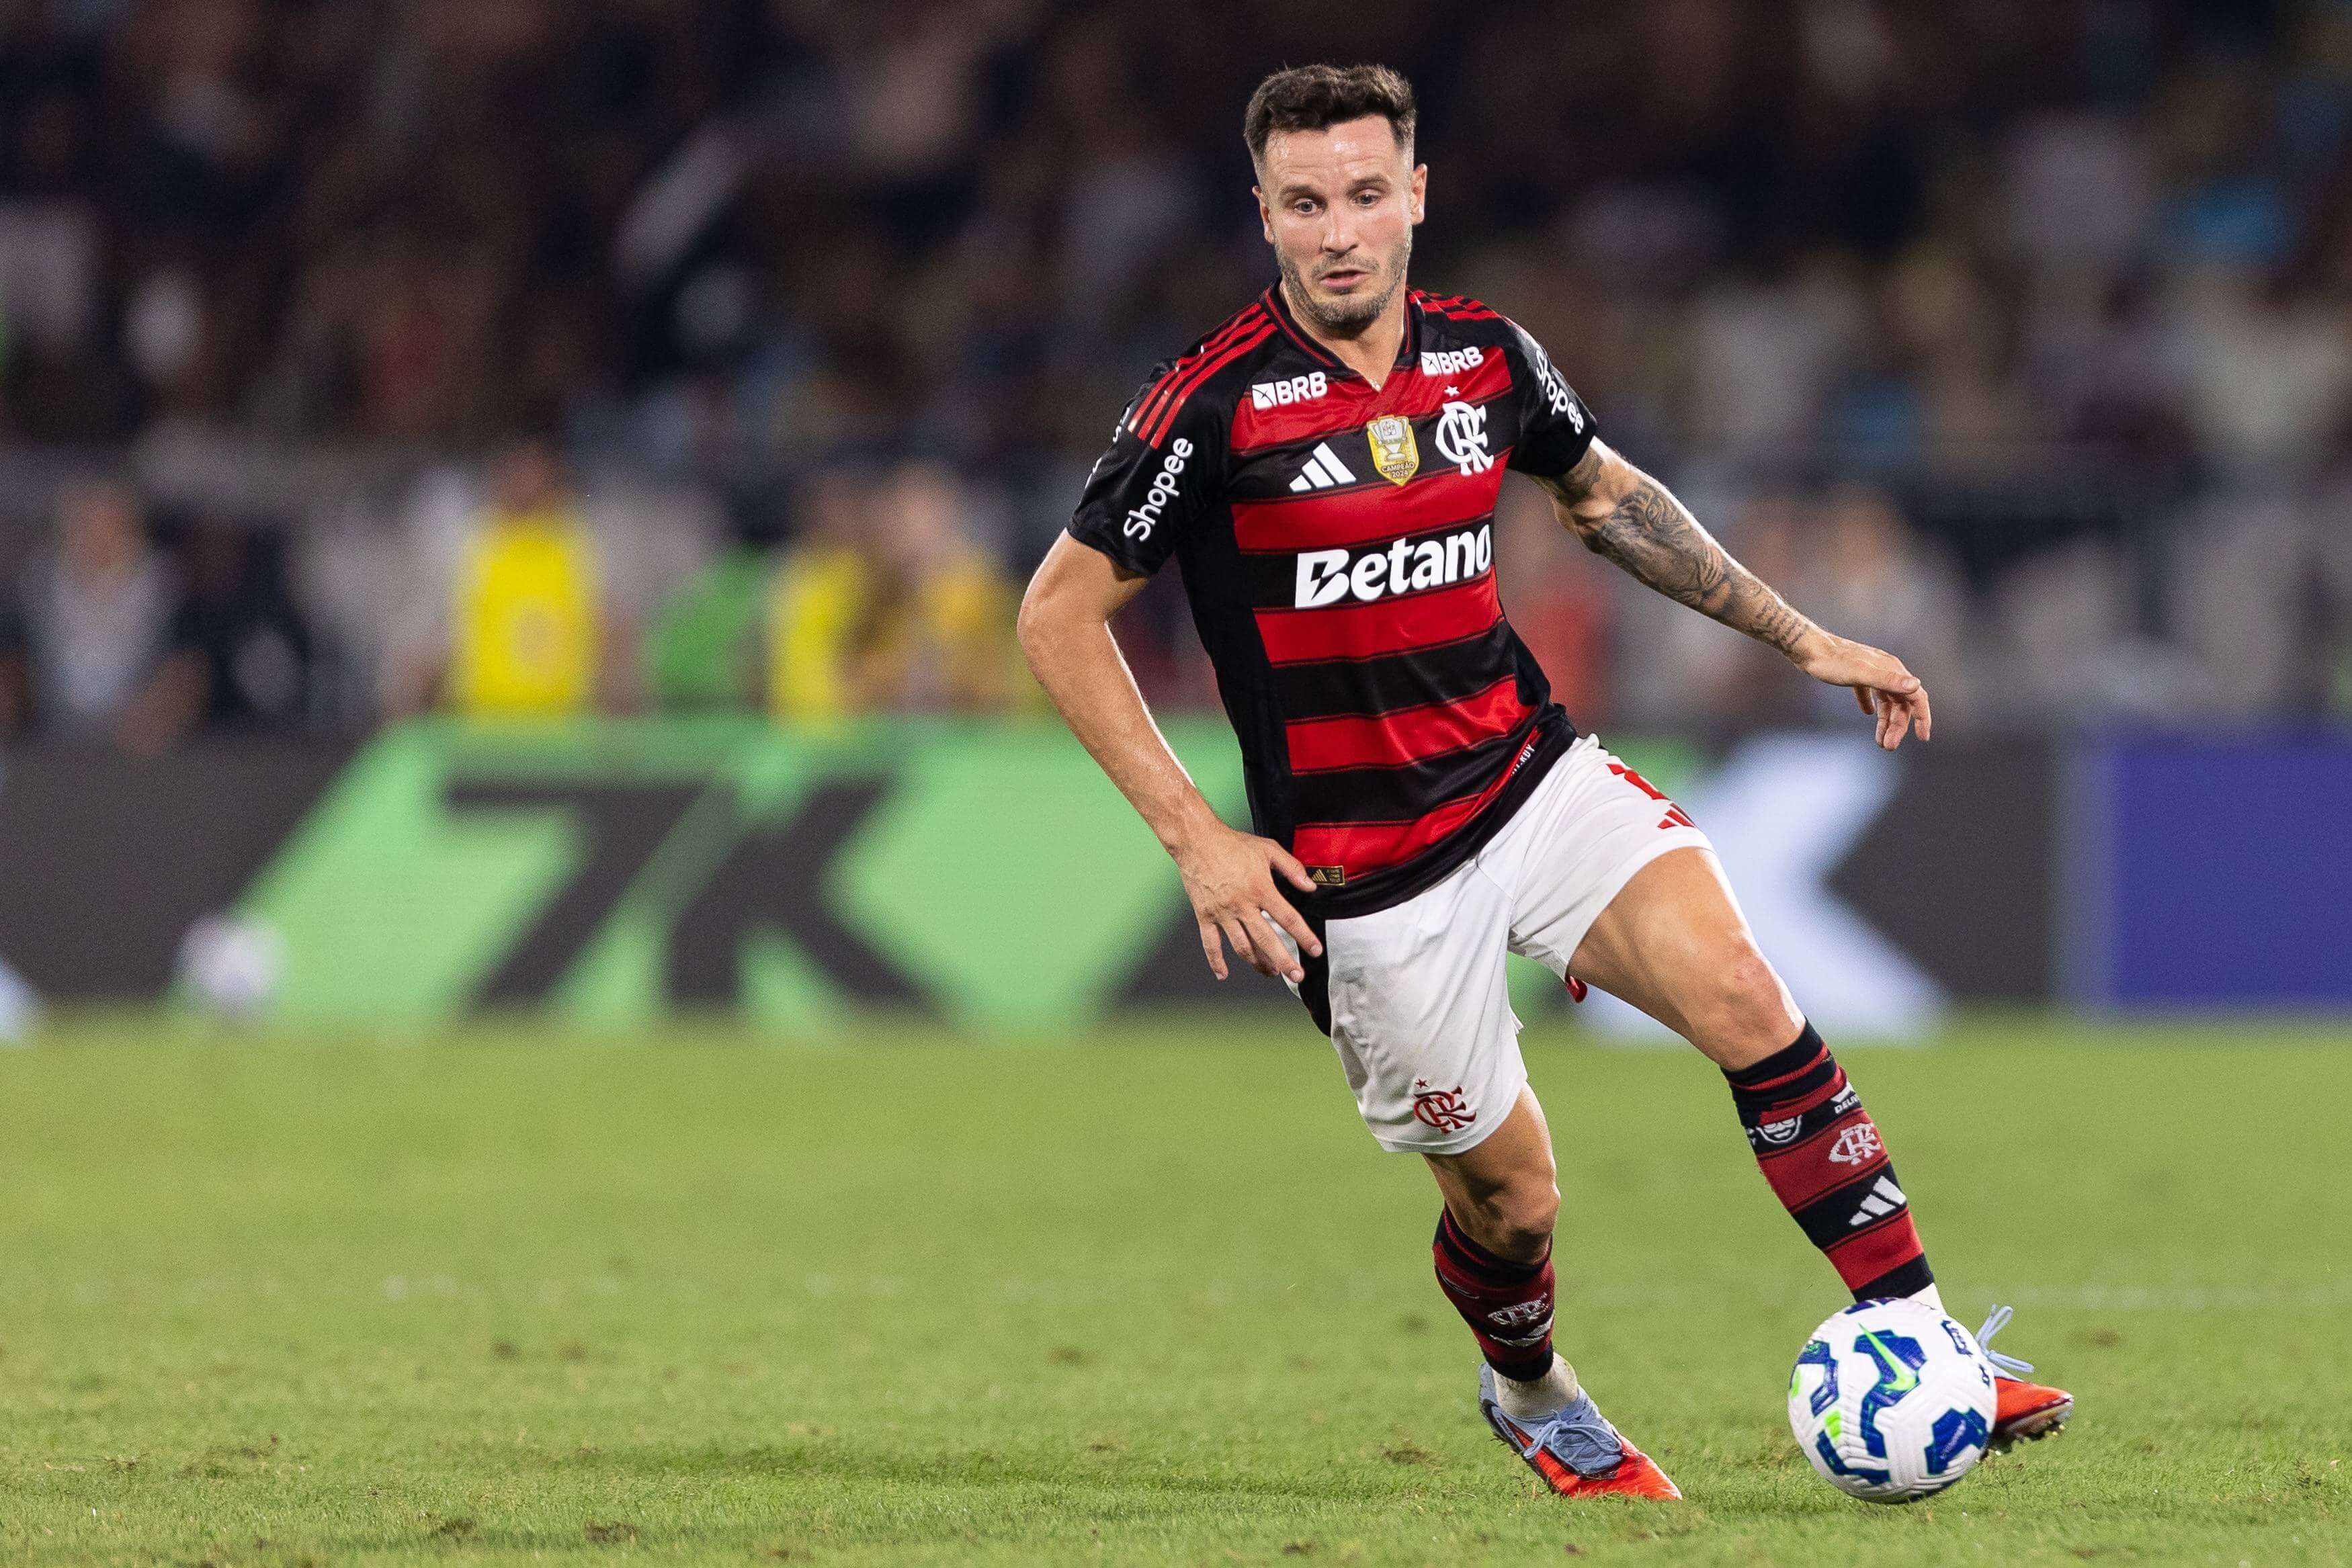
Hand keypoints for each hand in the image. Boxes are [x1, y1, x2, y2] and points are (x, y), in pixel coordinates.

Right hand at [1171, 821, 1324, 982]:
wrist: (1197, 841)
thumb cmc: (1233, 844)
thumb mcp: (1268, 849)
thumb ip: (1291, 867)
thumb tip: (1309, 886)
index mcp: (1260, 889)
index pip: (1288, 918)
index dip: (1304, 936)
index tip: (1315, 950)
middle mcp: (1242, 905)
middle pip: (1266, 940)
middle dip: (1284, 961)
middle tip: (1297, 976)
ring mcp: (1222, 913)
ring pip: (1242, 946)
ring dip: (1258, 963)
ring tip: (1271, 972)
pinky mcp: (1205, 916)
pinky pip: (1210, 943)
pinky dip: (1216, 961)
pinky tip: (1223, 974)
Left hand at [1792, 630, 1931, 750]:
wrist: (1808, 648)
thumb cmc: (1833, 662)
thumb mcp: (1861, 674)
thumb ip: (1888, 681)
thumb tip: (1915, 685)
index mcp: (1892, 670)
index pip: (1916, 696)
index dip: (1922, 717)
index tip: (1922, 738)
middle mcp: (1886, 670)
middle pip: (1900, 703)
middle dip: (1897, 726)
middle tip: (1888, 746)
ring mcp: (1871, 671)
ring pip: (1886, 700)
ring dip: (1885, 721)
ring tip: (1880, 741)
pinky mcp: (1855, 674)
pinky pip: (1869, 692)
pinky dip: (1870, 704)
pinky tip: (1866, 713)